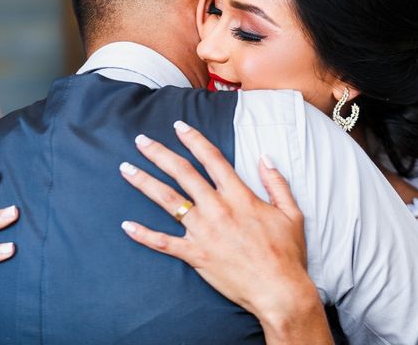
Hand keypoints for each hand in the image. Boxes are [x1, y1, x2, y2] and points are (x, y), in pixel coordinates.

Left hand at [119, 121, 331, 344]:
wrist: (279, 291)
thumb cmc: (287, 253)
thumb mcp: (291, 212)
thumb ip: (276, 182)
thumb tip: (264, 157)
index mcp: (239, 196)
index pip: (211, 159)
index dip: (194, 140)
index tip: (179, 127)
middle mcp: (217, 209)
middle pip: (182, 173)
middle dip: (159, 154)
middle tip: (141, 141)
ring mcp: (204, 232)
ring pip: (168, 201)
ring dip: (144, 182)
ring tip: (126, 169)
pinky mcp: (196, 255)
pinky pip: (164, 243)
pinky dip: (144, 235)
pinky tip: (127, 225)